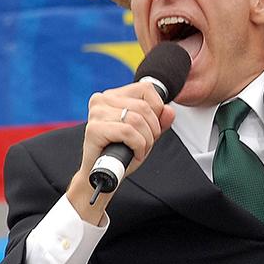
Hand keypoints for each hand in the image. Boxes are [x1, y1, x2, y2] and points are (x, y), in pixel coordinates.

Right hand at [66, 81, 174, 221]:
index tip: (151, 126)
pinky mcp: (93, 129)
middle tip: (145, 143)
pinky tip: (134, 154)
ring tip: (139, 149)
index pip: (147, 89)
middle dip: (153, 129)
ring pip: (137, 120)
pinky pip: (128, 132)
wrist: (104, 174)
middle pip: (145, 107)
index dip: (157, 109)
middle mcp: (102, 99)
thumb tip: (169, 110)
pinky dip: (138, 146)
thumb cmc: (123, 151)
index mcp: (114, 95)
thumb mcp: (147, 132)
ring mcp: (96, 113)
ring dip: (146, 140)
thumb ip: (160, 120)